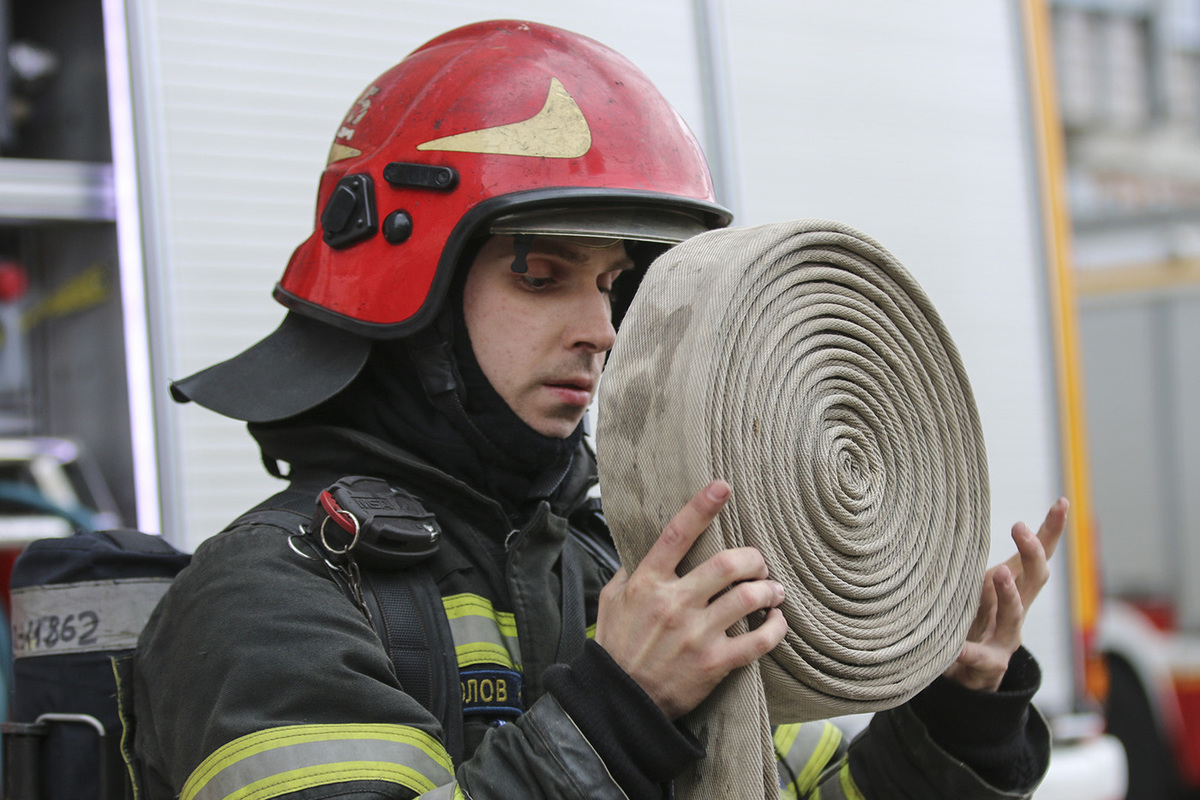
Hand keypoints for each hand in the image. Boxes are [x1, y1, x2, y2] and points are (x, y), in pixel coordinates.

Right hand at [594, 480, 787, 718]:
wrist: (620, 701)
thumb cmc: (617, 646)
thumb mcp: (610, 600)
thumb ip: (630, 569)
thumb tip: (643, 541)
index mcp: (647, 583)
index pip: (676, 535)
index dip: (701, 508)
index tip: (722, 487)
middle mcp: (674, 604)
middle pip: (729, 564)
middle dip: (754, 558)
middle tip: (759, 563)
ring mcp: (696, 634)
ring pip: (750, 598)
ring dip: (770, 589)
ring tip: (773, 590)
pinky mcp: (714, 663)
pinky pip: (759, 641)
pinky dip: (776, 628)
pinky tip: (777, 621)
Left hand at [943, 497, 1068, 690]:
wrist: (969, 679)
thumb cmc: (970, 625)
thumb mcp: (977, 593)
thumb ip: (981, 571)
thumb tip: (973, 536)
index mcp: (1014, 590)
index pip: (1037, 558)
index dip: (1051, 532)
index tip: (1062, 503)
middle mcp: (1016, 613)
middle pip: (1035, 580)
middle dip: (1032, 553)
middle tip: (1020, 527)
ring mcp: (1005, 639)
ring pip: (1013, 616)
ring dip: (1008, 594)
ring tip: (997, 574)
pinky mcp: (988, 665)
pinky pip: (977, 656)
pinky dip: (966, 650)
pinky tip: (956, 647)